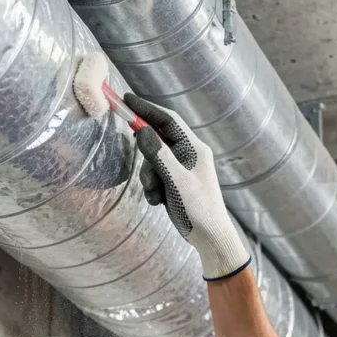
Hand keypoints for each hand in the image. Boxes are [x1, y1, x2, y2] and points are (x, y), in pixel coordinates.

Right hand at [125, 92, 250, 280]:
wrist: (210, 238)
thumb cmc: (198, 210)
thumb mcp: (176, 182)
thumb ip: (159, 155)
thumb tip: (142, 131)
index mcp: (194, 148)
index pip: (168, 119)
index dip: (146, 108)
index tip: (126, 99)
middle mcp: (189, 154)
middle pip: (157, 140)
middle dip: (146, 157)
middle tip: (146, 173)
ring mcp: (182, 169)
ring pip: (153, 161)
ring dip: (149, 178)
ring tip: (156, 196)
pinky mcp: (175, 182)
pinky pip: (156, 176)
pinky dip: (153, 188)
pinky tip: (158, 202)